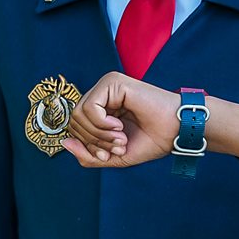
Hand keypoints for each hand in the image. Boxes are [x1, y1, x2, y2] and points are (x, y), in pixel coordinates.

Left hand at [62, 71, 179, 167]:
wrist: (174, 132)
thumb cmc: (150, 141)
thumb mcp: (113, 156)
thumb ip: (88, 154)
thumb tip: (64, 142)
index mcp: (102, 109)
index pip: (75, 127)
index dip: (87, 146)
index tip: (109, 155)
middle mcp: (102, 94)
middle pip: (74, 121)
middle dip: (93, 142)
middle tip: (118, 146)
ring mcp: (107, 86)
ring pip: (78, 114)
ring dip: (98, 134)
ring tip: (120, 138)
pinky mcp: (113, 82)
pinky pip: (90, 107)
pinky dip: (101, 124)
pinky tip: (119, 125)